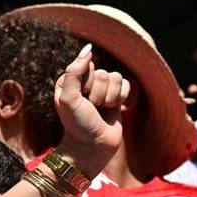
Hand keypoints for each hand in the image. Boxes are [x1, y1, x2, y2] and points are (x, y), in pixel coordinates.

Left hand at [53, 44, 129, 176]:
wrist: (93, 146)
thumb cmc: (78, 123)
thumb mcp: (69, 98)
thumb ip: (74, 72)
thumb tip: (88, 50)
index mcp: (69, 81)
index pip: (86, 67)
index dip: (86, 85)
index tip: (80, 100)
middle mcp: (84, 83)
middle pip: (103, 73)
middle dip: (99, 94)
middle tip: (92, 109)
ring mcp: (101, 89)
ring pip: (116, 77)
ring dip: (110, 97)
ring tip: (101, 110)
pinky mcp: (115, 96)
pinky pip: (127, 84)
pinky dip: (121, 98)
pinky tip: (112, 109)